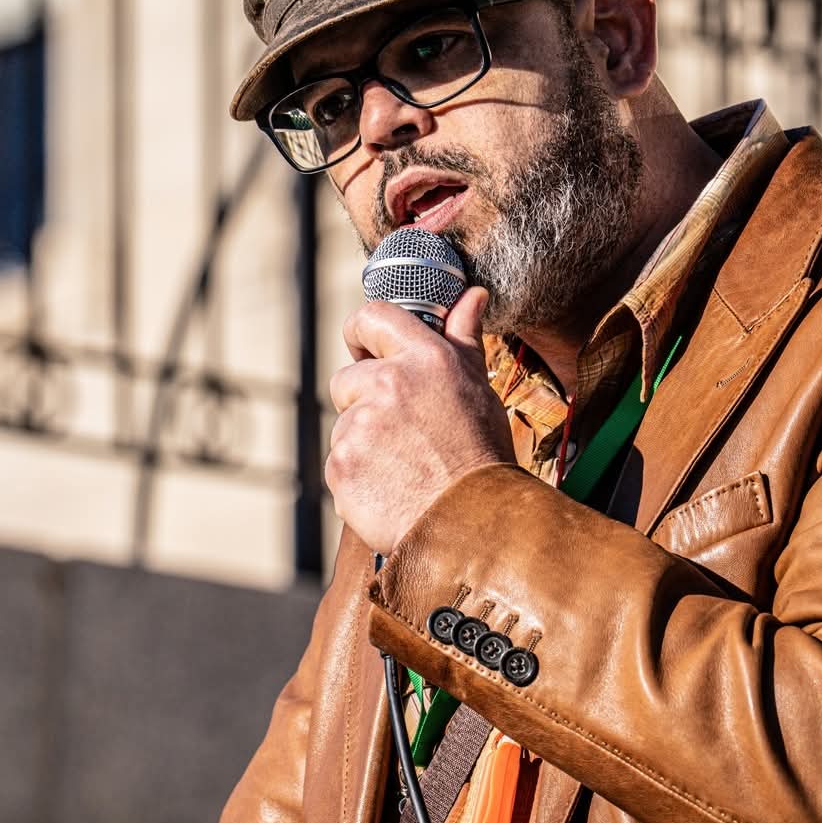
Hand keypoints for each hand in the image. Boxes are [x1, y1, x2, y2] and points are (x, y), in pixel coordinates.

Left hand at [326, 287, 514, 555]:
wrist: (474, 526)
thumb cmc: (482, 458)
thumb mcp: (479, 390)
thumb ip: (464, 340)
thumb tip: (472, 296)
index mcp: (424, 359)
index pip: (372, 317)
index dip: (361, 332)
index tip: (363, 349)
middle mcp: (387, 385)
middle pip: (346, 380)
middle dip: (363, 402)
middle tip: (403, 433)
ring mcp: (359, 426)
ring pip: (344, 426)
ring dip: (364, 444)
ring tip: (405, 467)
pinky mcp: (340, 466)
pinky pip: (339, 464)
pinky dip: (358, 477)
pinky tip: (391, 488)